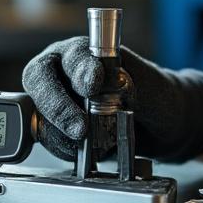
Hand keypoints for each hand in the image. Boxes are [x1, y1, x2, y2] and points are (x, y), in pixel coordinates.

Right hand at [21, 37, 202, 162]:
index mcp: (85, 52)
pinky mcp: (56, 128)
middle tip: (80, 128)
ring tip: (95, 144)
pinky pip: (50, 139)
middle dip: (58, 107)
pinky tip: (89, 151)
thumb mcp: (151, 85)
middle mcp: (63, 73)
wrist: (162, 126)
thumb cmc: (156, 97)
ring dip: (63, 134)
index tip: (92, 85)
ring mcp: (56, 101)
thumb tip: (106, 80)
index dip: (80, 71)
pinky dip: (67, 150)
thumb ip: (129, 80)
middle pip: (39, 81)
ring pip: (41, 114)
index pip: (74, 56)